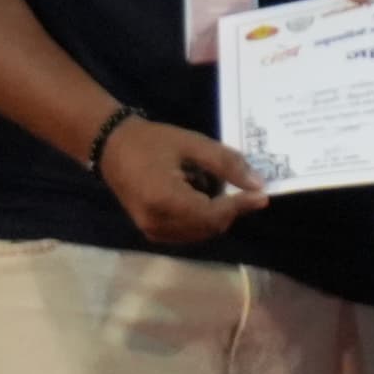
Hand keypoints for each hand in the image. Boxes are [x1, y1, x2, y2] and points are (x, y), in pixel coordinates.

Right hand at [97, 117, 269, 243]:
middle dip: (229, 208)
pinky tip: (197, 194)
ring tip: (209, 184)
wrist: (111, 147)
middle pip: (210, 226)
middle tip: (238, 185)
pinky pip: (188, 232)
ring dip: (215, 213)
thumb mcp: (191, 143)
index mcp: (165, 200)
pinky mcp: (152, 232)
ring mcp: (154, 231)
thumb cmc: (150, 141)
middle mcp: (159, 223)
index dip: (240, 205)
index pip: (214, 213)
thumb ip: (225, 163)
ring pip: (201, 232)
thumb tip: (257, 185)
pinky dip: (201, 217)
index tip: (263, 195)